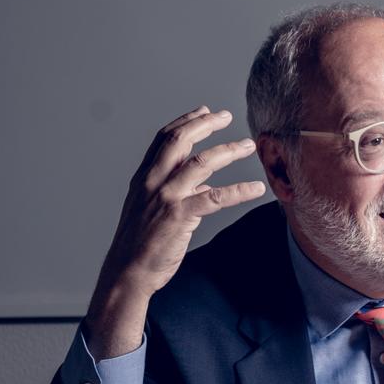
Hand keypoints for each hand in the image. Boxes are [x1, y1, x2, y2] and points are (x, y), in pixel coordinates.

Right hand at [85, 106, 264, 355]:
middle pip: (180, 140)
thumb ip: (178, 192)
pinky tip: (256, 189)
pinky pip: (216, 197)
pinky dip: (239, 190)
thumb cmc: (141, 244)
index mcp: (144, 178)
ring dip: (228, 151)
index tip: (205, 111)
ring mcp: (166, 197)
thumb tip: (206, 185)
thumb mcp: (152, 209)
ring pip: (201, 163)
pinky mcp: (180, 217)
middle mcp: (153, 182)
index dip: (186, 121)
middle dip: (205, 124)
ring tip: (248, 146)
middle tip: (227, 116)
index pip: (164, 139)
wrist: (127, 272)